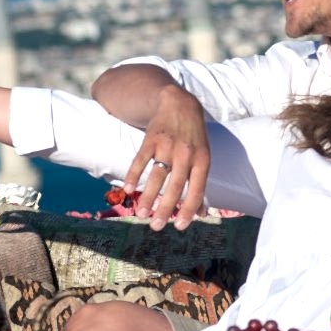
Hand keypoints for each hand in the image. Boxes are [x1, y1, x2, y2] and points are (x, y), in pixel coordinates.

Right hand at [123, 85, 210, 230]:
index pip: (196, 189)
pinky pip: (140, 159)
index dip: (188, 208)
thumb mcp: (204, 156)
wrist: (180, 103)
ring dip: (148, 196)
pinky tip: (126, 189)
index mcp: (202, 160)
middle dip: (165, 208)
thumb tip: (201, 213)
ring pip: (156, 175)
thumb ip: (200, 183)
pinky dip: (133, 174)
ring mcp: (167, 146)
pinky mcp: (151, 139)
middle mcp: (185, 154)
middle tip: (156, 226)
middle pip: (175, 185)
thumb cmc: (194, 136)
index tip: (179, 226)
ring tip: (141, 214)